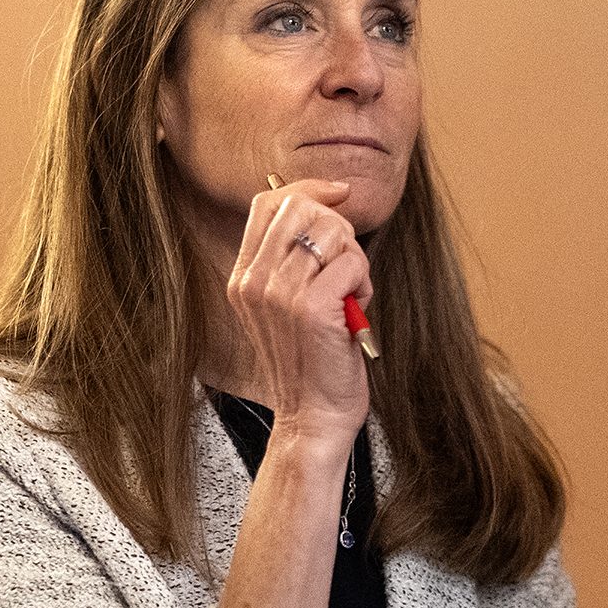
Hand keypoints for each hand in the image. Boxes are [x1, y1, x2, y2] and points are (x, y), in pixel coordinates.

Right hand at [223, 179, 370, 440]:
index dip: (309, 189)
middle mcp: (255, 282)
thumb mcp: (284, 308)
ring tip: (349, 294)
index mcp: (244, 278)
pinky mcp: (312, 308)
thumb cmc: (311, 363)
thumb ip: (290, 262)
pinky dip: (364, 285)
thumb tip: (325, 207)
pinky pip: (353, 263)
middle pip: (302, 207)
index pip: (269, 203)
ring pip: (333, 232)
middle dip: (339, 228)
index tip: (340, 196)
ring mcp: (280, 294)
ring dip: (354, 260)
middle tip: (347, 266)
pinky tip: (355, 313)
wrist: (313, 418)